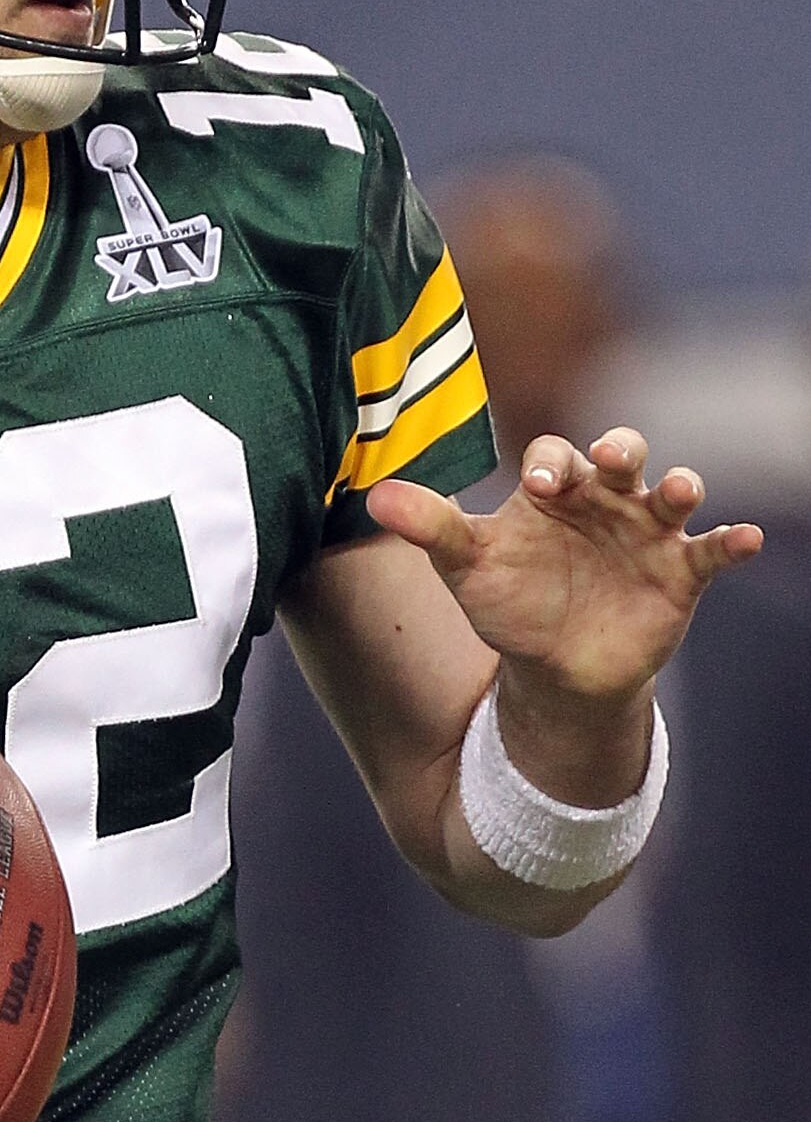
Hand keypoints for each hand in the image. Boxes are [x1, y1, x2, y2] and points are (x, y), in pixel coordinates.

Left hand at [368, 427, 762, 706]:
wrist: (555, 671)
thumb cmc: (510, 604)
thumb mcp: (466, 567)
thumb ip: (430, 528)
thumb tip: (375, 496)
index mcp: (556, 489)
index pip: (558, 455)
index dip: (553, 461)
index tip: (541, 482)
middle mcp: (607, 500)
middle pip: (622, 456)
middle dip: (621, 451)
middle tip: (612, 460)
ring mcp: (648, 533)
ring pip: (673, 493)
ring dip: (680, 486)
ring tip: (679, 490)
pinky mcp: (681, 573)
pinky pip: (712, 550)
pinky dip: (731, 542)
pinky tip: (746, 540)